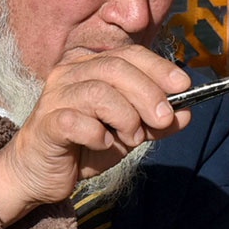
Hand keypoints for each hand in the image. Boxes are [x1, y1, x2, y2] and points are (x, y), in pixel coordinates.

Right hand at [0, 45, 190, 223]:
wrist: (41, 173)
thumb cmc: (84, 146)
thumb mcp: (128, 133)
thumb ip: (155, 122)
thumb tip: (187, 113)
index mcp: (90, 66)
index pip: (129, 54)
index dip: (158, 67)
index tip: (183, 85)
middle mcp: (70, 73)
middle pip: (116, 68)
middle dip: (148, 94)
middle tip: (163, 119)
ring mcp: (55, 96)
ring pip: (99, 92)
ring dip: (125, 117)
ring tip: (131, 138)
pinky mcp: (46, 123)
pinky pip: (77, 121)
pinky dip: (97, 135)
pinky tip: (102, 144)